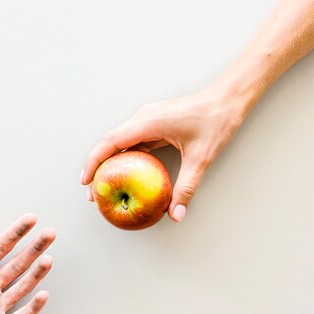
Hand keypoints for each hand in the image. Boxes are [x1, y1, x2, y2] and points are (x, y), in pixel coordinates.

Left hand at [0, 214, 55, 313]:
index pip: (0, 248)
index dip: (16, 233)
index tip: (31, 219)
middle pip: (17, 264)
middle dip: (34, 248)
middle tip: (50, 233)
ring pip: (22, 287)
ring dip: (36, 273)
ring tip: (48, 259)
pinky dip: (32, 308)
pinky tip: (43, 295)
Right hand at [81, 86, 244, 221]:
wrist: (228, 98)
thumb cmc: (216, 121)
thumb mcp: (201, 158)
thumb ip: (186, 187)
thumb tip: (176, 214)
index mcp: (148, 121)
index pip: (110, 142)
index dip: (93, 162)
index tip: (85, 182)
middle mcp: (142, 118)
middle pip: (109, 143)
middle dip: (97, 167)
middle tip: (93, 194)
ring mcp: (147, 119)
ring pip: (119, 142)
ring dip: (110, 163)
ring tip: (105, 187)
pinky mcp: (154, 123)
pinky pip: (132, 142)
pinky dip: (125, 159)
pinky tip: (126, 176)